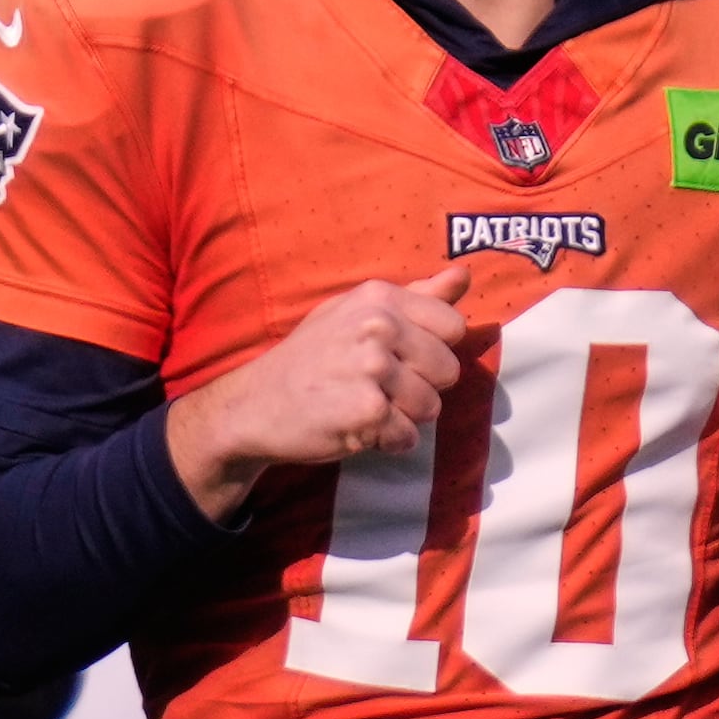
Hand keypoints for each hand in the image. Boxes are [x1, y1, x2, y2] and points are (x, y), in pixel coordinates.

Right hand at [165, 267, 469, 520]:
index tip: (400, 357)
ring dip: (404, 418)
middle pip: (448, 370)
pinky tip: (357, 429)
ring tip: (365, 407)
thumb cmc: (313, 358)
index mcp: (379, 298)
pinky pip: (407, 437)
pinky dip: (387, 442)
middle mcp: (378, 326)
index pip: (453, 326)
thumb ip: (416, 296)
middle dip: (421, 388)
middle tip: (377, 388)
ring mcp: (372, 368)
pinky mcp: (367, 411)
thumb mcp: (356, 313)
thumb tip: (463, 275)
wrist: (254, 404)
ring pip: (431, 407)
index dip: (432, 350)